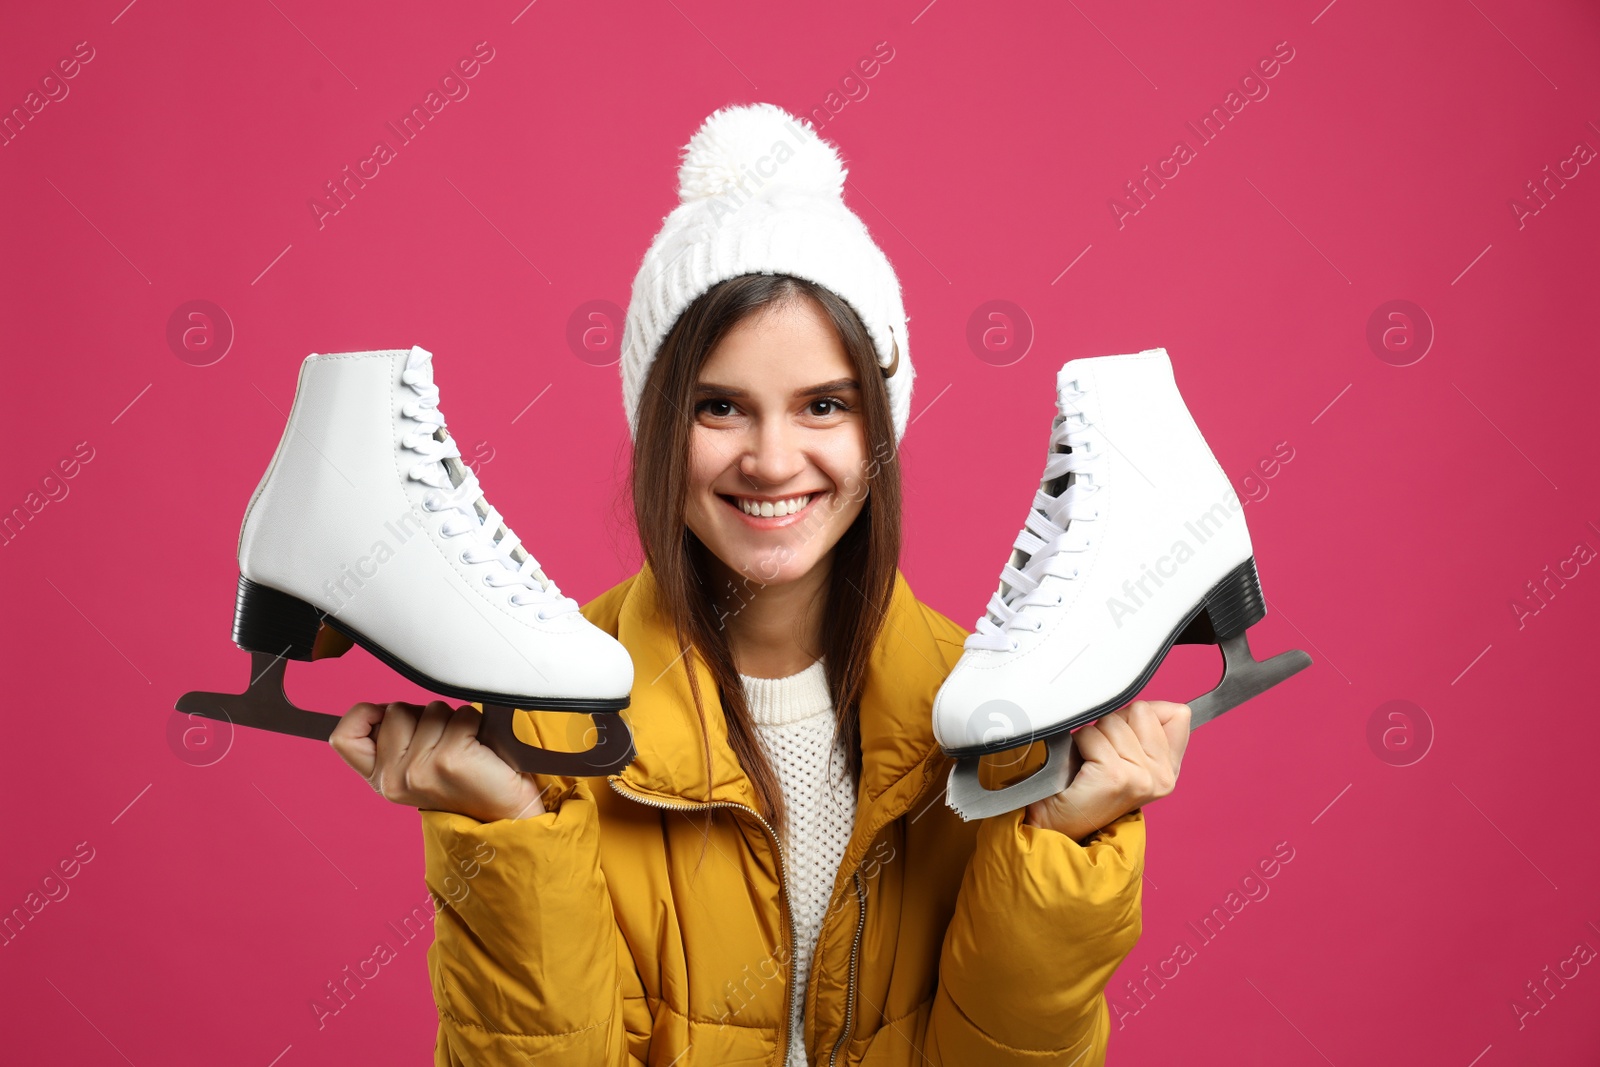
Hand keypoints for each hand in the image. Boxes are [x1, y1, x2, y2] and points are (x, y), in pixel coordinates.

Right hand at [330, 701, 547, 822]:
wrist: (505, 814)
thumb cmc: (466, 782)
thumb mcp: (418, 766)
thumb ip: (398, 740)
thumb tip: (388, 706)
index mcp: (381, 779)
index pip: (344, 737)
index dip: (363, 714)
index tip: (384, 715)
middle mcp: (394, 779)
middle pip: (395, 709)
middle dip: (424, 715)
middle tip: (444, 743)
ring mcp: (420, 771)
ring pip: (432, 709)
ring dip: (453, 720)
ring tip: (464, 748)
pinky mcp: (450, 760)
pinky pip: (463, 715)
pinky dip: (476, 723)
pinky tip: (479, 749)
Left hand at [1024, 699, 1189, 839]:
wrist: (1060, 823)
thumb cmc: (1087, 786)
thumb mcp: (1127, 758)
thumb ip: (1145, 731)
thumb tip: (1151, 705)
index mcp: (1170, 769)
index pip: (1178, 714)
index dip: (1142, 715)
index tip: (1126, 738)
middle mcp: (1162, 776)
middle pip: (1141, 710)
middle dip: (1115, 723)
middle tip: (1103, 754)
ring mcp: (1142, 778)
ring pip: (1113, 721)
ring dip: (1093, 736)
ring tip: (1091, 762)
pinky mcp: (1115, 777)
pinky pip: (1092, 735)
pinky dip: (1079, 744)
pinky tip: (1081, 766)